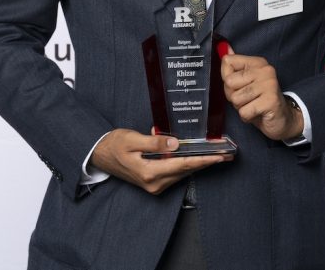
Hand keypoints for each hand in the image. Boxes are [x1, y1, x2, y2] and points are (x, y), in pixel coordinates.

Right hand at [90, 129, 229, 194]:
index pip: (182, 165)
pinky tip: (197, 158)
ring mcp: (154, 185)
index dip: (203, 160)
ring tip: (216, 155)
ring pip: (182, 173)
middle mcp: (154, 183)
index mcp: (149, 172)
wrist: (98, 155)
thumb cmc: (112, 145)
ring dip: (199, 164)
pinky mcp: (153, 183)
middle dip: (206, 162)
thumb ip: (154, 142)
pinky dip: (187, 166)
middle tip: (226, 154)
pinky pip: (175, 173)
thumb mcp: (131, 139)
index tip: (219, 156)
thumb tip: (174, 143)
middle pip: (186, 171)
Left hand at [220, 48, 303, 141]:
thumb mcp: (245, 82)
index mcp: (257, 62)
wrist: (283, 118)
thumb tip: (224, 48)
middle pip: (229, 81)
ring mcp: (269, 84)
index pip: (228, 61)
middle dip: (233, 95)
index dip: (227, 78)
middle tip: (247, 99)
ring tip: (253, 105)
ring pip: (235, 98)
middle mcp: (265, 70)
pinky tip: (257, 113)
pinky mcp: (271, 100)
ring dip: (241, 107)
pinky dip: (247, 117)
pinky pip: (244, 111)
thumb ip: (234, 67)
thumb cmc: (260, 100)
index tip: (239, 85)